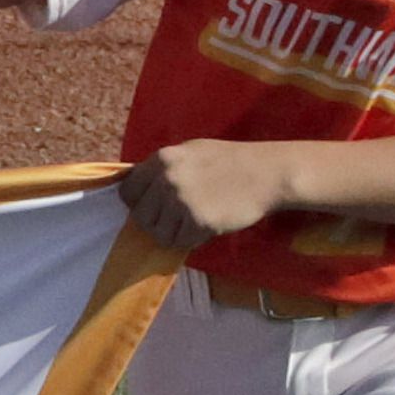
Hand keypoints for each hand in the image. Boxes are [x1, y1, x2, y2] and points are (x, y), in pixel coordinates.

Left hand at [119, 139, 288, 250]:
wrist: (267, 174)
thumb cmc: (230, 161)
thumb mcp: (190, 152)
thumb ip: (163, 168)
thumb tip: (135, 187)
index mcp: (162, 159)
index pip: (127, 191)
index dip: (138, 202)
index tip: (153, 207)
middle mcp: (167, 179)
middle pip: (140, 215)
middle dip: (156, 221)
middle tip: (177, 218)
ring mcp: (182, 201)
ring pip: (157, 233)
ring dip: (173, 233)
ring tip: (193, 222)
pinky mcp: (199, 221)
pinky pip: (179, 242)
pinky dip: (190, 240)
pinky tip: (206, 227)